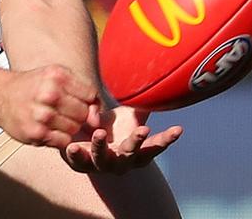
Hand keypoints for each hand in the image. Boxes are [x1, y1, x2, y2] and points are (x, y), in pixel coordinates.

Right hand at [0, 65, 97, 148]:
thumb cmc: (31, 86)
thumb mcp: (53, 75)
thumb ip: (80, 89)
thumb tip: (98, 115)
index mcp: (57, 76)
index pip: (91, 94)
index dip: (89, 101)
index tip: (79, 102)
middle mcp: (50, 94)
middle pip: (84, 113)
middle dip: (79, 115)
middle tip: (66, 112)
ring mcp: (43, 116)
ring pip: (75, 128)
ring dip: (69, 127)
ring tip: (56, 119)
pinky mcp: (37, 134)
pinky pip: (63, 141)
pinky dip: (61, 138)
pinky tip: (51, 129)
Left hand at [63, 106, 181, 173]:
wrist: (80, 136)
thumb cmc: (110, 126)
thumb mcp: (127, 115)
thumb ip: (140, 105)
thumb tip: (159, 86)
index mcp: (135, 151)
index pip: (154, 147)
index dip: (166, 139)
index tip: (178, 129)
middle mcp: (121, 162)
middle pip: (132, 155)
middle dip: (137, 142)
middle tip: (143, 130)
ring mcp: (101, 165)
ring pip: (103, 159)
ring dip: (102, 147)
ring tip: (100, 133)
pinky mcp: (80, 164)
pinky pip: (78, 161)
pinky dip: (76, 154)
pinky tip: (73, 146)